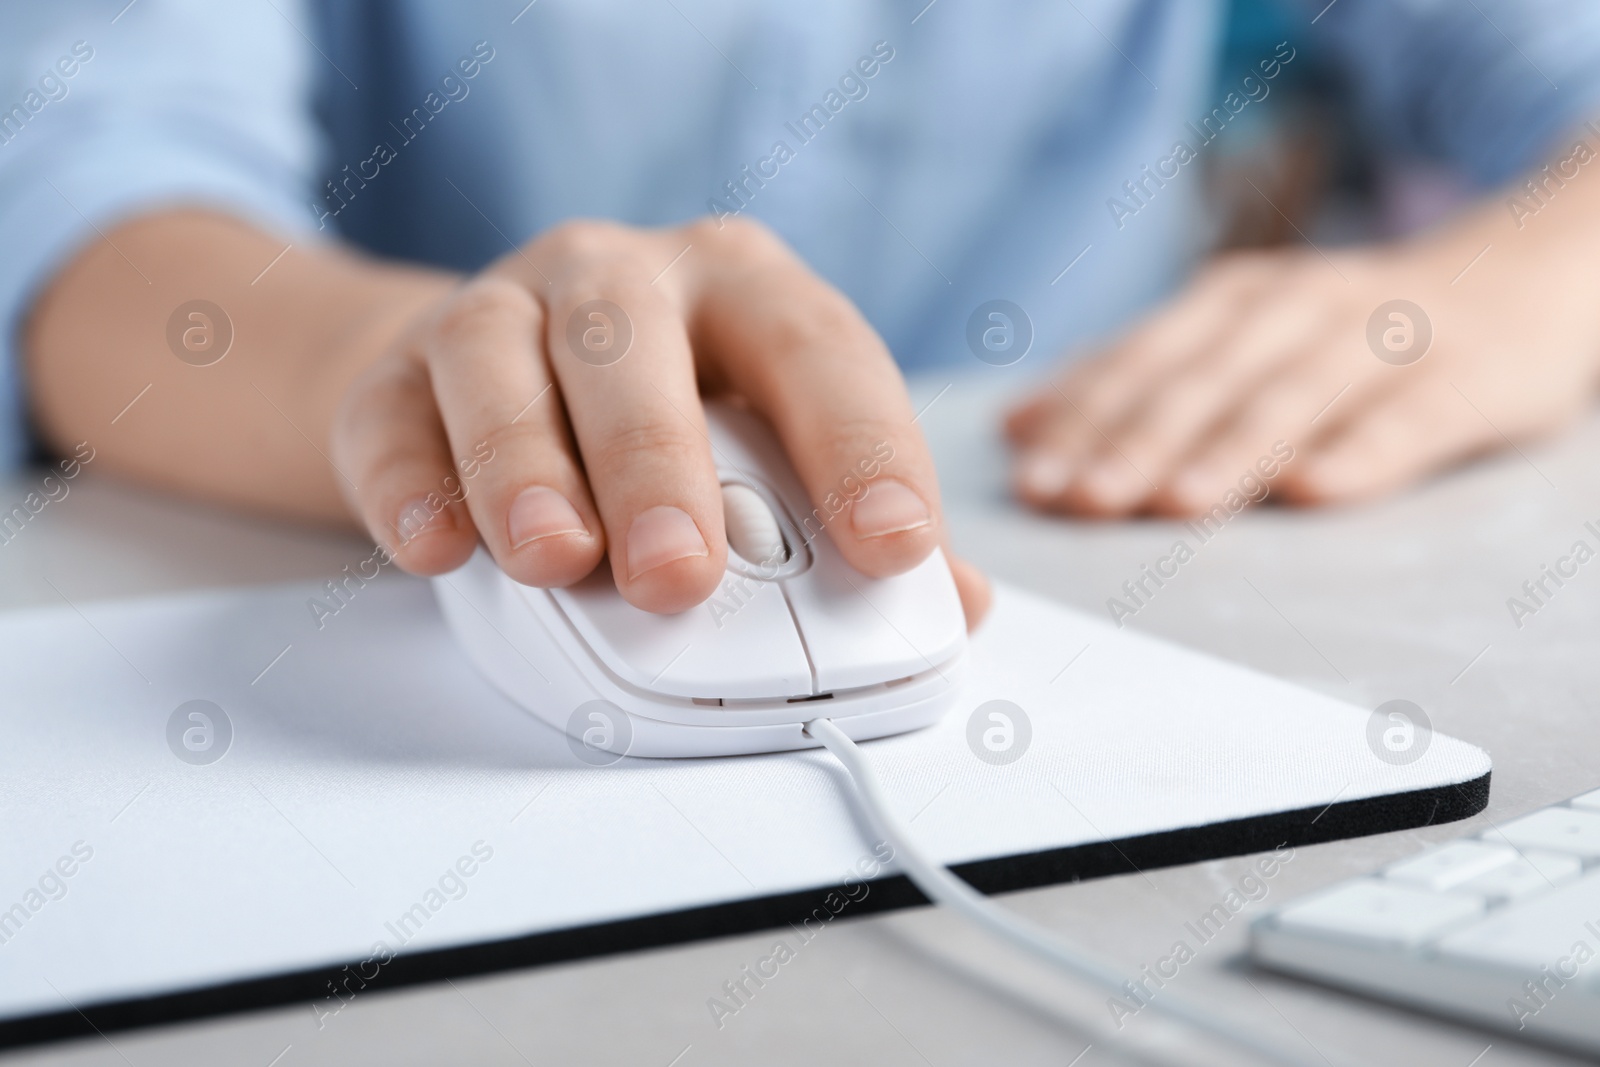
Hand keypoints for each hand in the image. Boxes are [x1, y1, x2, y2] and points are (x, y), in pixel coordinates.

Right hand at [331, 217, 989, 624]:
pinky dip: (413, 483)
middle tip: (683, 576)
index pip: (820, 349)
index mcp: (746, 289)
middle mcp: (624, 278)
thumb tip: (956, 603)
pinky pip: (394, 418)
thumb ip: (858, 519)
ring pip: (501, 363)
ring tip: (558, 564)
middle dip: (662, 464)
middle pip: (637, 344)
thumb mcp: (776, 445)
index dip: (862, 444)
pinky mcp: (399, 372)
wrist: (508, 374)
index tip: (892, 546)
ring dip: (527, 469)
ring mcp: (503, 311)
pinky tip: (438, 548)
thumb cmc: (673, 415)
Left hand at [1005, 191, 1599, 516]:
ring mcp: (1381, 337)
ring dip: (1229, 451)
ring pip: (1294, 395)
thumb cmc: (1344, 332)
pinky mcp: (1466, 376)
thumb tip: (1016, 426)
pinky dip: (1362, 453)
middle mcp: (1296, 307)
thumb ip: (1132, 378)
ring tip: (1173, 503)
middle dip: (1136, 442)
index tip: (1029, 480)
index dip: (1083, 421)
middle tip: (1081, 499)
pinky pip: (1409, 418)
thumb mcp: (1234, 335)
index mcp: (1231, 302)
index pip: (1143, 364)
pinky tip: (1314, 491)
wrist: (1517, 276)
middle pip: (1206, 380)